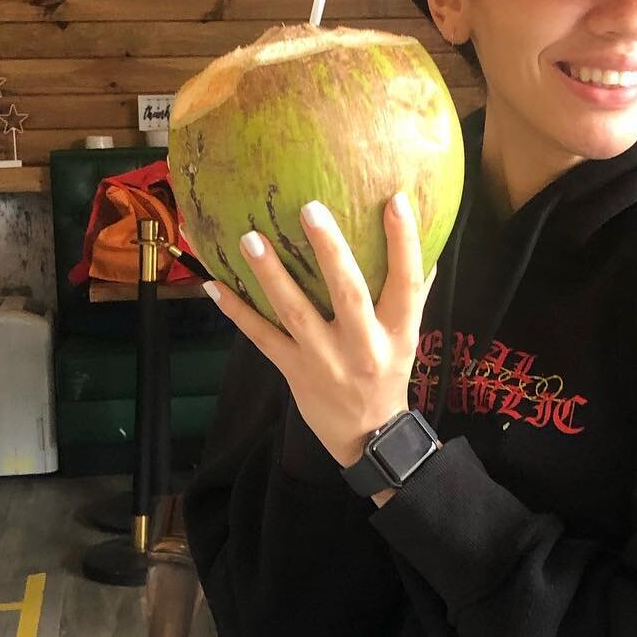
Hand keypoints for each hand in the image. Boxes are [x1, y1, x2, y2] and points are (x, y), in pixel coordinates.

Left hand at [201, 192, 436, 470]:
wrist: (367, 436)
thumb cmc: (388, 373)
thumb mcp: (409, 336)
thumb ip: (412, 291)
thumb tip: (423, 238)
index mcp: (398, 332)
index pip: (407, 282)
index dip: (404, 242)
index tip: (395, 199)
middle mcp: (363, 345)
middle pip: (348, 294)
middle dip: (330, 251)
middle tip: (310, 209)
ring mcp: (325, 360)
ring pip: (296, 312)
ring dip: (271, 275)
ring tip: (250, 238)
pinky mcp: (294, 371)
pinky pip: (262, 337)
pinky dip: (237, 312)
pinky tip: (213, 285)